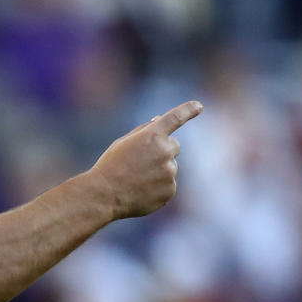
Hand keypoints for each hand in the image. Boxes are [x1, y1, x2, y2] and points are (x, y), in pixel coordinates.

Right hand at [88, 100, 202, 220]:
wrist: (103, 195)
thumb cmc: (110, 166)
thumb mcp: (123, 143)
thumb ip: (143, 130)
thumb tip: (160, 120)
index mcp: (152, 135)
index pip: (175, 117)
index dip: (188, 110)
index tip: (198, 106)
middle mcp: (165, 151)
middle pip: (174, 146)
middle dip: (163, 151)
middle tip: (142, 162)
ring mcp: (169, 172)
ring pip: (170, 167)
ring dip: (158, 171)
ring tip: (137, 180)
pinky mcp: (170, 190)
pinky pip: (168, 185)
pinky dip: (157, 188)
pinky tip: (140, 191)